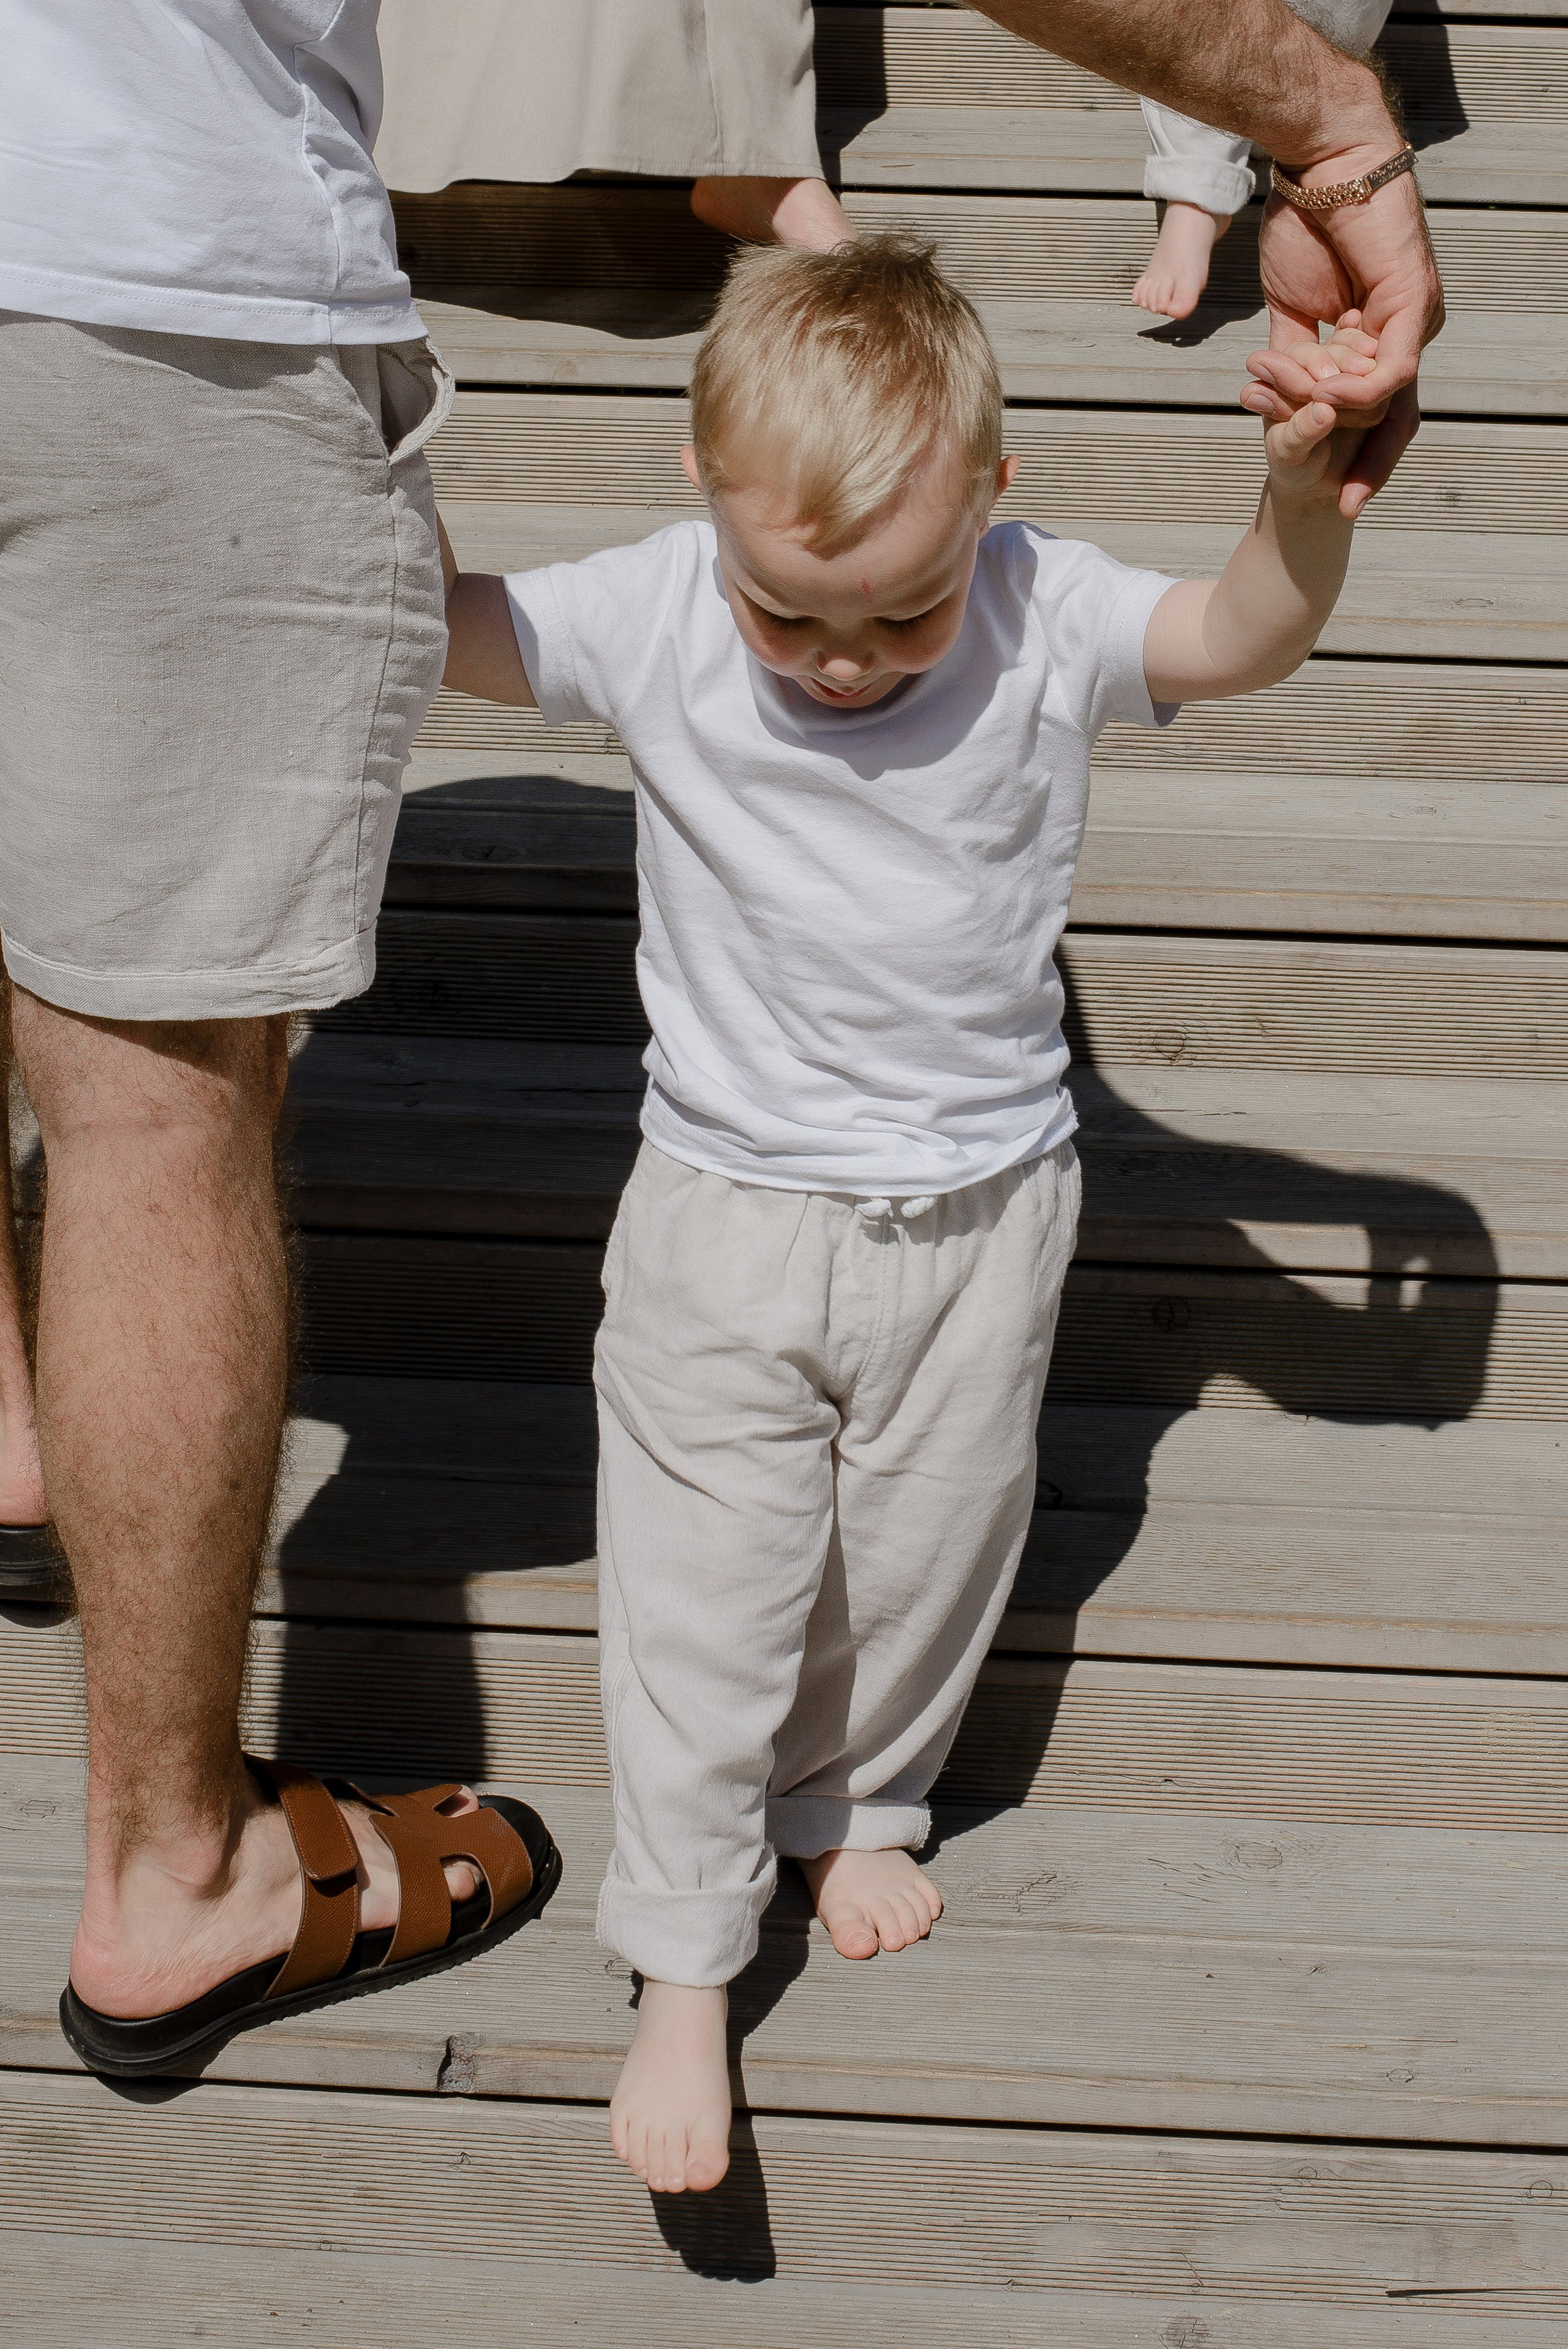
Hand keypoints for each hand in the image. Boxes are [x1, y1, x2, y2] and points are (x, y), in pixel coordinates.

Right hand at [1248, 159, 1440, 518]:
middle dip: (1373, 466)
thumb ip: (1292, 354)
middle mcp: (1409, 328)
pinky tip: (1327, 398)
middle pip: (1400, 417)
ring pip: (1391, 398)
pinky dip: (1358, 392)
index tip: (1335, 495)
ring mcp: (1417, 315)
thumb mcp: (1289, 308)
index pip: (1378, 406)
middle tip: (1347, 508)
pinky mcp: (1414, 300)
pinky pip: (1392, 369)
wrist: (1320, 163)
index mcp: (1380, 330)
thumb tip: (1277, 389)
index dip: (1358, 452)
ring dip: (1339, 417)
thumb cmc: (1302, 222)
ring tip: (1298, 418)